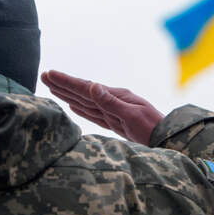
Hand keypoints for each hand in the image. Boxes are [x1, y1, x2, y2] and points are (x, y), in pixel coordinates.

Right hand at [41, 70, 163, 145]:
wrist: (168, 140)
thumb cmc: (153, 128)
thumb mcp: (131, 115)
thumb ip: (110, 102)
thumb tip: (92, 85)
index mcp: (115, 97)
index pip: (85, 88)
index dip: (66, 82)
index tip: (50, 74)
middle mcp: (113, 101)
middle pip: (83, 92)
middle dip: (63, 85)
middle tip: (44, 75)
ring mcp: (114, 112)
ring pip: (86, 102)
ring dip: (69, 94)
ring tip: (54, 87)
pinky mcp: (116, 123)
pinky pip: (94, 114)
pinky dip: (82, 109)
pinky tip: (74, 106)